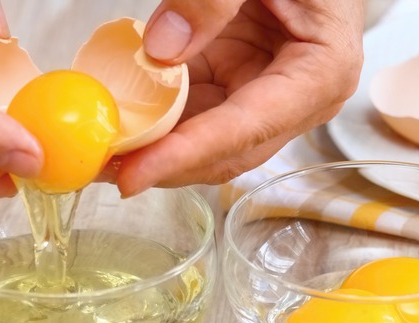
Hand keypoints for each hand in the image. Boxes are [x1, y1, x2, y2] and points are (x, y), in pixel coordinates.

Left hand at [112, 0, 364, 196]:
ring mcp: (263, 98)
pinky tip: (119, 120)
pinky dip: (155, 119)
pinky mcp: (236, 86)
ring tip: (97, 151)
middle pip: (225, 152)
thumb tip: (160, 51)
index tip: (133, 176)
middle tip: (98, 166)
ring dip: (152, 148)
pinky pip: (192, 113)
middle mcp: (295, 102)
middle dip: (161, 164)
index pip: (246, 128)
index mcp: (320, 75)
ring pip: (203, 142)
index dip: (187, 155)